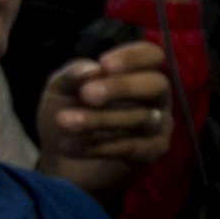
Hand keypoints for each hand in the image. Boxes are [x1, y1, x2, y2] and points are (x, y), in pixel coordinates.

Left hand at [35, 41, 172, 199]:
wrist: (61, 163)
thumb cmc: (68, 115)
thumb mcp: (61, 90)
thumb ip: (73, 74)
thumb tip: (93, 69)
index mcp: (137, 75)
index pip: (152, 56)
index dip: (133, 57)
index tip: (104, 63)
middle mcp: (156, 99)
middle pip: (156, 84)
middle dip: (122, 87)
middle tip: (87, 95)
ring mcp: (158, 128)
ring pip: (141, 118)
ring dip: (100, 119)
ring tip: (65, 121)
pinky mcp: (150, 154)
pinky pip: (131, 146)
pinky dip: (98, 146)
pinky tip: (69, 147)